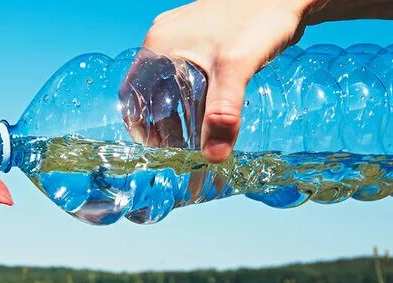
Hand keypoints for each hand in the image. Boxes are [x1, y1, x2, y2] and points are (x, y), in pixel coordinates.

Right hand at [139, 0, 312, 161]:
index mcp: (159, 45)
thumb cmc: (260, 17)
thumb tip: (213, 156)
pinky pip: (187, 73)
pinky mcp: (201, 37)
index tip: (155, 150)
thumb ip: (223, 113)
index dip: (139, 125)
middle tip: (179, 149)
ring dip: (179, 111)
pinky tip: (210, 109)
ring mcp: (182, 36)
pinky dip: (193, 95)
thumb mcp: (237, 68)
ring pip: (170, 83)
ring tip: (195, 135)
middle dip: (162, 123)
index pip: (133, 94)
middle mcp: (165, 39)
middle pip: (151, 91)